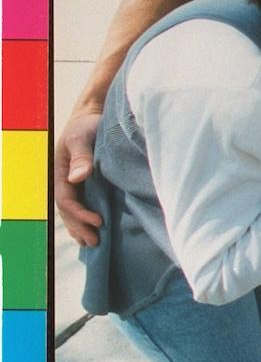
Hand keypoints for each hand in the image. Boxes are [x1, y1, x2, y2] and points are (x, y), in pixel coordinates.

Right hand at [54, 108, 104, 246]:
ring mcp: (74, 184)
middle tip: (96, 242)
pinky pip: (83, 205)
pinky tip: (95, 231)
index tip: (99, 221)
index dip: (80, 213)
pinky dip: (86, 220)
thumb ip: (81, 157)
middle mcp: (65, 182)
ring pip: (74, 211)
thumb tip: (79, 178)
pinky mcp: (87, 184)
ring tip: (94, 244)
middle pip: (68, 211)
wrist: (92, 117)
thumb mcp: (82, 138)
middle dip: (80, 227)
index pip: (66, 201)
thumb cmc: (86, 126)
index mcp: (59, 173)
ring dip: (81, 228)